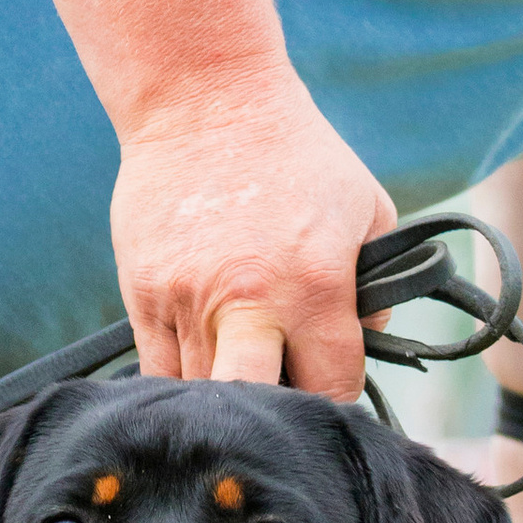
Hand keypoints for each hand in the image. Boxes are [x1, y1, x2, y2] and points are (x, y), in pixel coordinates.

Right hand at [111, 71, 394, 396]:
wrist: (205, 100)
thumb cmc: (296, 155)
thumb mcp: (367, 208)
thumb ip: (378, 286)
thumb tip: (367, 343)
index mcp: (314, 285)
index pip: (332, 387)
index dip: (336, 407)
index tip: (333, 406)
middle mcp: (248, 302)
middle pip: (258, 408)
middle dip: (274, 422)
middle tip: (282, 416)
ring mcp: (188, 301)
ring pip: (205, 395)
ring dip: (226, 400)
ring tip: (244, 381)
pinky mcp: (144, 294)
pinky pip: (160, 370)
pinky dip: (184, 381)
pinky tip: (205, 366)